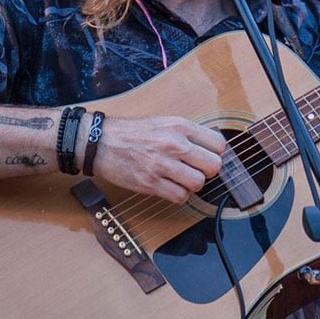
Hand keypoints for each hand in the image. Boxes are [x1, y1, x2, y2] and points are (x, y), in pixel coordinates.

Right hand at [86, 116, 225, 202]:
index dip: (214, 154)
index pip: (218, 144)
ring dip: (192, 184)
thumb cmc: (133, 132)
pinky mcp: (150, 183)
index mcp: (180, 126)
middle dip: (207, 171)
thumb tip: (212, 148)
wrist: (101, 142)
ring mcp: (162, 164)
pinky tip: (170, 187)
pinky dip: (178, 195)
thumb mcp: (164, 122)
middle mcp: (174, 143)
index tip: (205, 157)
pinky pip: (180, 196)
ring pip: (199, 183)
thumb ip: (188, 134)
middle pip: (214, 165)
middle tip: (195, 170)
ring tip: (181, 179)